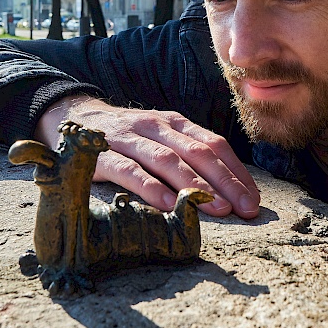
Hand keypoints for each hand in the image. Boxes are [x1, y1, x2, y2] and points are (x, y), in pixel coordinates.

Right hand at [35, 96, 259, 218]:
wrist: (74, 118)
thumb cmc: (128, 137)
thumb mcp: (161, 138)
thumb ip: (188, 156)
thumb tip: (228, 190)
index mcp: (175, 123)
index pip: (214, 144)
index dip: (236, 172)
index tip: (253, 199)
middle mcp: (155, 126)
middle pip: (197, 152)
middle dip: (225, 182)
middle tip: (244, 209)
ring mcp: (129, 138)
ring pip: (167, 160)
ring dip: (195, 184)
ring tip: (216, 208)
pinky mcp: (103, 154)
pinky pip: (130, 170)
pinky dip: (150, 188)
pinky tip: (167, 205)